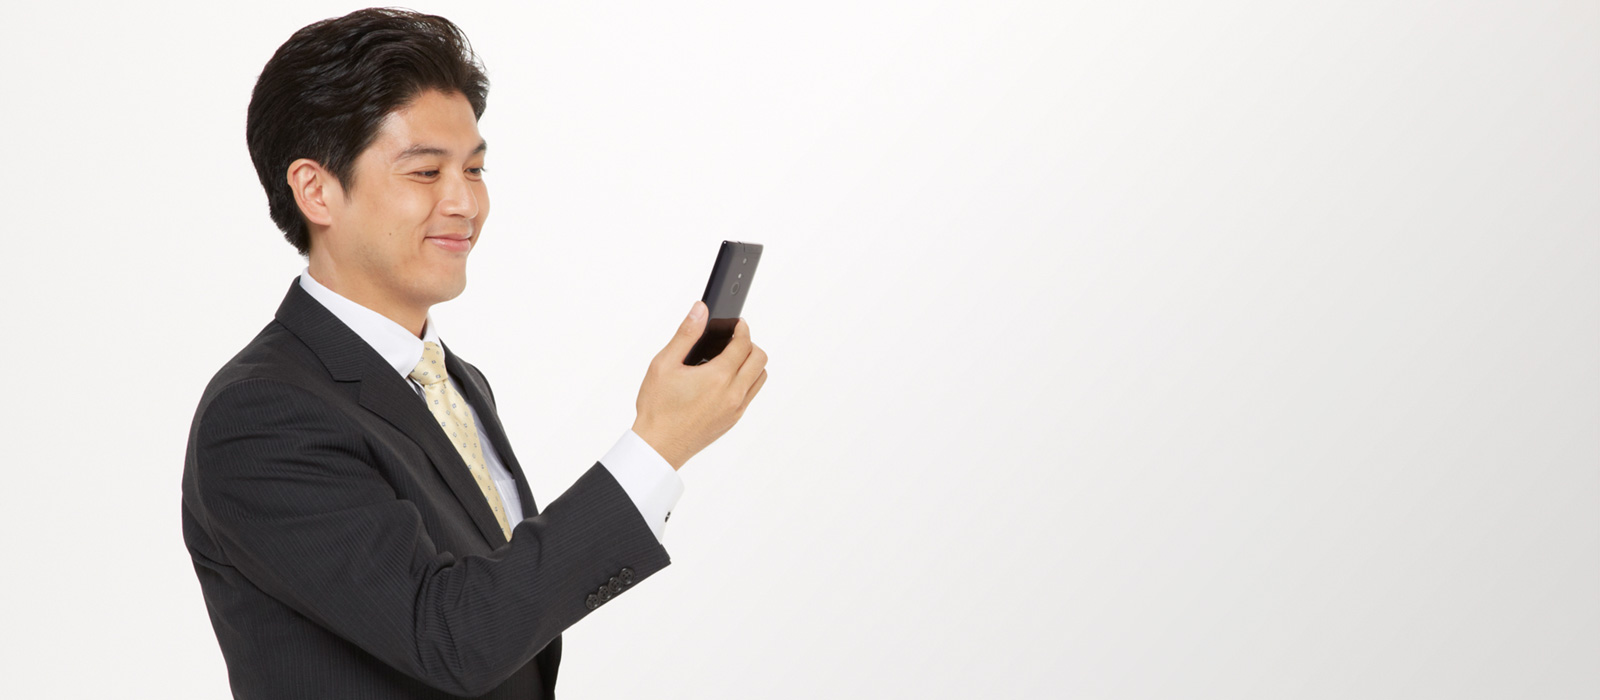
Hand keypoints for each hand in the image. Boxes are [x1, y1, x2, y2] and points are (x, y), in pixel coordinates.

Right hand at [631, 301, 768, 469]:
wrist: (658, 446)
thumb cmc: (657, 408)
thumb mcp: (664, 364)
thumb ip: (686, 334)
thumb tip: (700, 310)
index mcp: (718, 378)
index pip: (744, 344)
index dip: (742, 328)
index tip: (736, 323)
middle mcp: (733, 394)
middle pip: (760, 359)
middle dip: (750, 344)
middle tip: (733, 340)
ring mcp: (736, 409)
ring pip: (760, 378)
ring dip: (751, 363)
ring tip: (730, 359)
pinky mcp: (733, 420)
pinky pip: (751, 394)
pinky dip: (745, 381)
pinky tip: (724, 379)